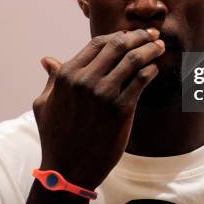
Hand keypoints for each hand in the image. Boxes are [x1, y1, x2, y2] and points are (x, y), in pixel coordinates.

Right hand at [32, 28, 164, 189]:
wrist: (68, 170)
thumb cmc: (55, 137)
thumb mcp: (44, 104)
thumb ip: (51, 79)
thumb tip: (47, 60)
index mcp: (67, 75)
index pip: (98, 43)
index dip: (118, 35)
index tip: (130, 35)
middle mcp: (85, 80)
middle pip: (118, 45)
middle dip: (139, 36)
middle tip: (152, 34)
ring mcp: (104, 94)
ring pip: (133, 60)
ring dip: (150, 49)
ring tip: (160, 46)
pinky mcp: (121, 109)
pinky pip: (141, 80)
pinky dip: (150, 70)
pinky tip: (154, 69)